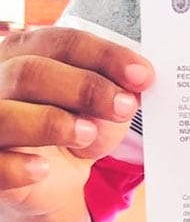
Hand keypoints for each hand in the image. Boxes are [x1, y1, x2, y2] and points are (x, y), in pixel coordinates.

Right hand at [0, 27, 153, 216]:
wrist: (48, 179)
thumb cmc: (74, 125)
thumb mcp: (101, 107)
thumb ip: (114, 92)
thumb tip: (132, 88)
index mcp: (28, 52)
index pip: (64, 42)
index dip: (106, 57)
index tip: (142, 76)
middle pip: (30, 71)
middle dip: (84, 88)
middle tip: (123, 107)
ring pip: (3, 114)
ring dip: (50, 123)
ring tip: (87, 135)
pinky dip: (16, 167)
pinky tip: (42, 169)